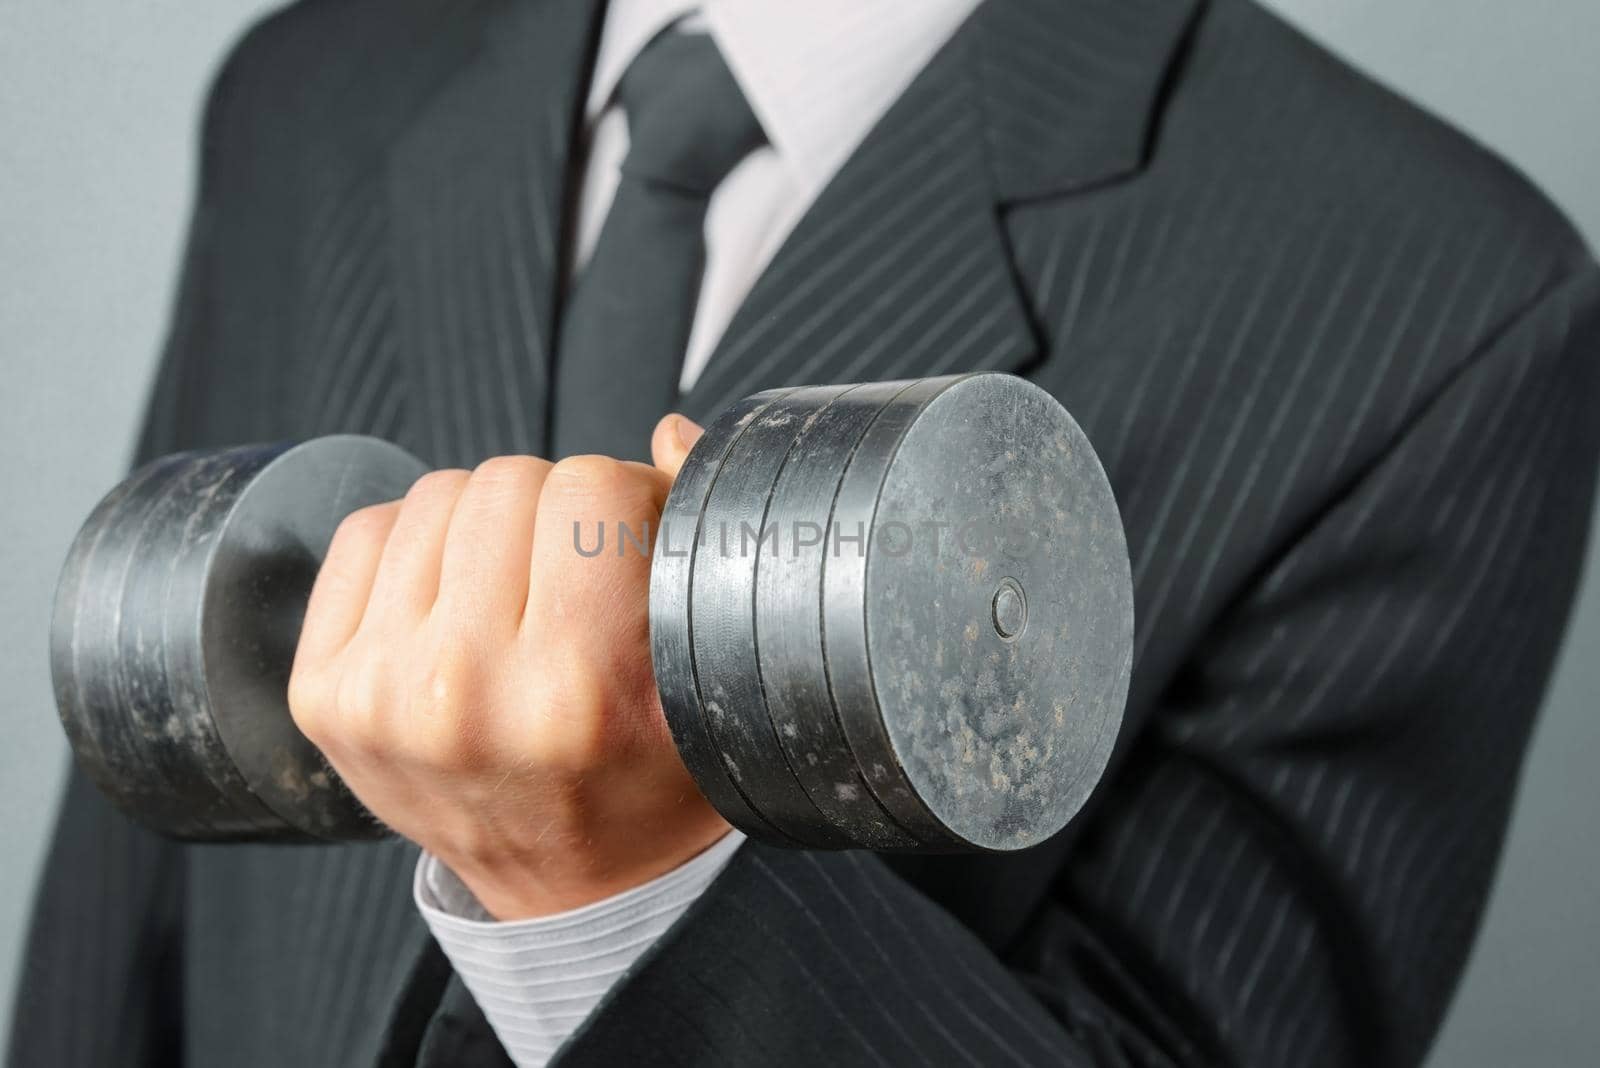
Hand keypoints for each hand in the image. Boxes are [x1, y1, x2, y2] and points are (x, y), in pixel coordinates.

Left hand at [287, 415, 727, 918]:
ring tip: (519, 591)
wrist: (574, 893)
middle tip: (577, 573)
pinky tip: (457, 598)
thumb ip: (701, 547)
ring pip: (437, 494)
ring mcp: (379, 692)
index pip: (593, 485)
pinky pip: (365, 533)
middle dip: (558, 509)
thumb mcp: (710, 681)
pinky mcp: (323, 692)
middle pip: (510, 479)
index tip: (635, 543)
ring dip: (487, 524)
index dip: (629, 499)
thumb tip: (666, 434)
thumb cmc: (651, 783)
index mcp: (575, 688)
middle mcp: (463, 690)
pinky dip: (417, 544)